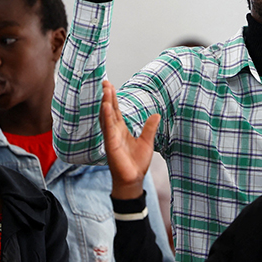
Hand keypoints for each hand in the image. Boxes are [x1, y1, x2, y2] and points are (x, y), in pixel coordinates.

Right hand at [100, 79, 159, 198]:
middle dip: (107, 96)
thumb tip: (156, 115)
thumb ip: (149, 128)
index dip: (113, 98)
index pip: (115, 110)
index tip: (109, 86)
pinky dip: (107, 117)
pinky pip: (108, 128)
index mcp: (121, 130)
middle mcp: (114, 131)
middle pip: (109, 110)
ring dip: (106, 102)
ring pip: (107, 116)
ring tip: (106, 89)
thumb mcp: (147, 141)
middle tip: (105, 82)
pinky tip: (106, 107)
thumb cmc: (137, 163)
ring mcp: (111, 137)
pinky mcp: (111, 144)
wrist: (133, 179)